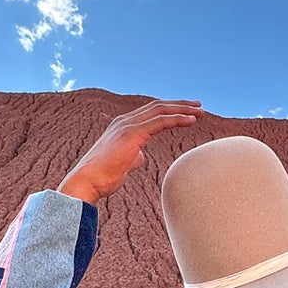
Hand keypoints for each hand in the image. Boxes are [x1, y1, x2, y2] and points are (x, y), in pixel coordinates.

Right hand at [58, 98, 203, 202]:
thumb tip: (141, 156)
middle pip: (157, 106)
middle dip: (179, 105)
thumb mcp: (122, 163)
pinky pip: (159, 122)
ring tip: (200, 112)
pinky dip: (177, 119)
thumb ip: (133, 155)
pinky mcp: (131, 134)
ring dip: (182, 109)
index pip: (150, 112)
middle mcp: (124, 121)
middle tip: (198, 106)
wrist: (87, 182)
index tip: (187, 112)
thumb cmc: (103, 177)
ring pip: (160, 110)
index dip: (170, 110)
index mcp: (122, 126)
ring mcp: (127, 125)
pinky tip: (191, 120)